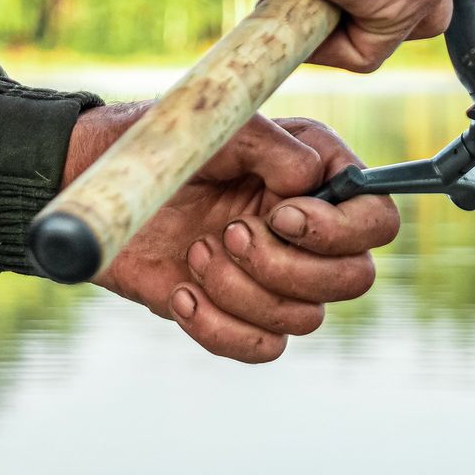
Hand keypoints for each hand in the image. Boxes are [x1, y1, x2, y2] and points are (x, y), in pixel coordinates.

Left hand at [67, 101, 400, 362]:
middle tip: (230, 232)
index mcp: (320, 178)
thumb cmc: (164, 144)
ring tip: (197, 251)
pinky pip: (263, 348)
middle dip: (289, 267)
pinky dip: (221, 329)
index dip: (340, 229)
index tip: (279, 213)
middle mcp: (309, 231)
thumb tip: (307, 183)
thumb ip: (274, 147)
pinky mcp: (239, 311)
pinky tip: (181, 293)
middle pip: (354, 279)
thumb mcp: (220, 126)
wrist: (97, 185)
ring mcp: (276, 276)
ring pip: (305, 317)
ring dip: (244, 292)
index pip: (378, 220)